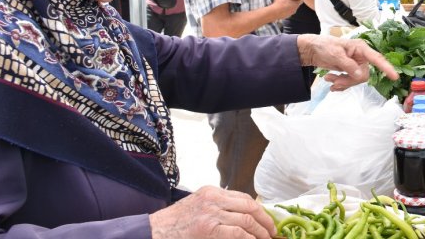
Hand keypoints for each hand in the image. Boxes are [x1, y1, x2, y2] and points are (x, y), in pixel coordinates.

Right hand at [148, 186, 274, 238]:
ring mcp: (211, 213)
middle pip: (250, 206)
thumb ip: (217, 207)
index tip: (267, 220)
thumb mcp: (197, 207)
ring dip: (260, 232)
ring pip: (247, 220)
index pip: (244, 197)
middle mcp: (214, 198)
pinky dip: (249, 238)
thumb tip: (241, 216)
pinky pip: (238, 233)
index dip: (259, 210)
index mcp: (212, 191)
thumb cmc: (173, 224)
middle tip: (272, 232)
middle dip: (265, 220)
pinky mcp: (209, 228)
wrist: (153, 232)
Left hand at [297, 35, 398, 90]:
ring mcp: (355, 64)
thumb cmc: (324, 46)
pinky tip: (331, 82)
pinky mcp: (349, 71)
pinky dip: (340, 84)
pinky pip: (350, 82)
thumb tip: (360, 76)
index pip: (376, 58)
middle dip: (349, 80)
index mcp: (361, 48)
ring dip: (343, 83)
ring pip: (356, 80)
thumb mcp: (335, 54)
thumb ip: (349, 65)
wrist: (312, 50)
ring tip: (329, 80)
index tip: (395, 76)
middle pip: (364, 75)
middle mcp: (361, 57)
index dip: (386, 67)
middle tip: (335, 81)